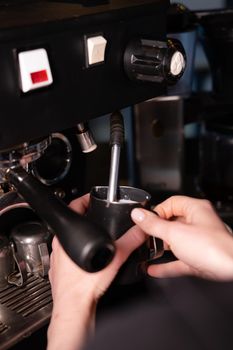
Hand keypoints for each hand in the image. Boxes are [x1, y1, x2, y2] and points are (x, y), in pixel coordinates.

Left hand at [47, 194, 145, 349]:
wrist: (74, 310)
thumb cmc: (84, 286)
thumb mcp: (113, 258)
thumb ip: (130, 242)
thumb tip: (140, 231)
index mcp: (67, 237)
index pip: (73, 207)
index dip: (84, 200)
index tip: (92, 198)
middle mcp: (59, 246)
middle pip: (72, 224)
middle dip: (86, 220)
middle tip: (98, 217)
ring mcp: (58, 260)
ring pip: (69, 241)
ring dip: (81, 237)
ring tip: (96, 237)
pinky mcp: (59, 272)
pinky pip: (68, 257)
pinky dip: (77, 254)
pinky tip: (89, 260)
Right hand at [131, 196, 232, 280]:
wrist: (232, 271)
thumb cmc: (213, 248)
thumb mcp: (175, 233)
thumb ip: (154, 225)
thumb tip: (138, 215)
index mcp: (196, 209)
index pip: (171, 203)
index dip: (157, 212)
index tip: (144, 220)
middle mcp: (199, 223)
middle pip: (172, 222)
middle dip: (157, 231)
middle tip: (144, 236)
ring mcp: (199, 242)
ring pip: (175, 242)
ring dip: (161, 248)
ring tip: (147, 251)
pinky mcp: (199, 259)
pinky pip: (178, 259)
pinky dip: (166, 264)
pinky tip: (154, 269)